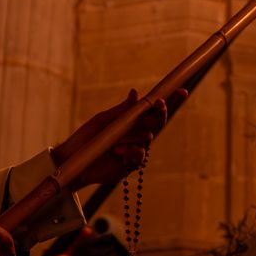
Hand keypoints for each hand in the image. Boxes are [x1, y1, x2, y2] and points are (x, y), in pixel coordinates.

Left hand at [52, 88, 187, 188]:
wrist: (73, 160)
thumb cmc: (87, 138)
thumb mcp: (104, 120)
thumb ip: (122, 110)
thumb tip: (135, 93)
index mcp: (132, 121)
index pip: (154, 110)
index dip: (170, 101)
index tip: (182, 91)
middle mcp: (137, 134)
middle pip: (158, 122)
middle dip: (161, 112)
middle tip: (158, 104)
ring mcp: (136, 149)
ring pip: (148, 137)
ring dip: (133, 136)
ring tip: (115, 140)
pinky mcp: (131, 165)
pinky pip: (139, 155)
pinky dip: (129, 150)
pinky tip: (116, 150)